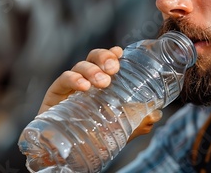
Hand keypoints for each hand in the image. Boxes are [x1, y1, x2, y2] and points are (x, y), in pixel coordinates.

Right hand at [38, 46, 163, 140]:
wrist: (66, 156)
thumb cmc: (93, 137)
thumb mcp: (120, 130)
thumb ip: (138, 121)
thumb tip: (156, 114)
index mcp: (100, 84)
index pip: (106, 61)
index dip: (112, 53)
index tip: (120, 53)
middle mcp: (84, 81)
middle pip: (93, 57)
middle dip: (104, 57)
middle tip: (113, 68)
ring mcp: (69, 87)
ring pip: (79, 66)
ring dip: (92, 70)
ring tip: (103, 82)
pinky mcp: (54, 96)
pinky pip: (62, 80)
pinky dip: (73, 79)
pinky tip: (83, 87)